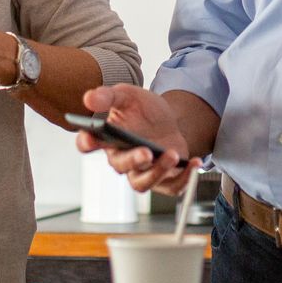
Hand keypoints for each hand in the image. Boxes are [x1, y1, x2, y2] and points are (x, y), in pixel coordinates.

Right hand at [74, 85, 194, 194]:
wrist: (168, 120)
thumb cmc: (142, 110)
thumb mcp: (127, 96)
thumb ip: (109, 96)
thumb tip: (89, 98)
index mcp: (106, 139)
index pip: (87, 144)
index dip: (87, 143)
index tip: (91, 139)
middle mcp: (121, 159)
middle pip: (121, 166)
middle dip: (133, 160)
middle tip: (146, 152)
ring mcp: (141, 172)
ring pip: (142, 183)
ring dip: (158, 171)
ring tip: (172, 154)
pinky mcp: (163, 180)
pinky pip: (171, 186)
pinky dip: (184, 178)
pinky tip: (194, 162)